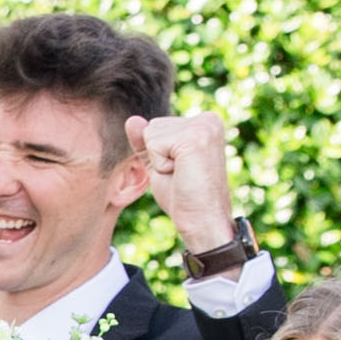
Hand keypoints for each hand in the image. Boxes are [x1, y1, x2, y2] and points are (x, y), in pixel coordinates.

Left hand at [136, 108, 240, 254]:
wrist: (202, 219)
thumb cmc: (183, 195)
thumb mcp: (159, 163)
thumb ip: (146, 141)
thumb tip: (132, 119)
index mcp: (205, 122)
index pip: (156, 126)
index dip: (158, 153)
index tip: (180, 169)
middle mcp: (208, 119)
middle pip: (152, 127)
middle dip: (158, 156)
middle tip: (182, 174)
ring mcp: (204, 126)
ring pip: (151, 133)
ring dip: (159, 160)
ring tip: (183, 174)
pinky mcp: (195, 137)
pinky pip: (153, 144)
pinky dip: (160, 165)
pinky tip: (181, 173)